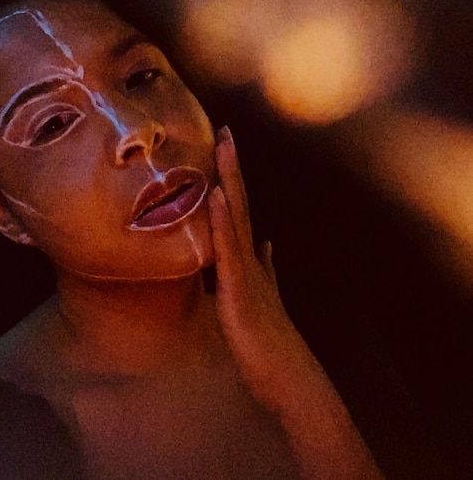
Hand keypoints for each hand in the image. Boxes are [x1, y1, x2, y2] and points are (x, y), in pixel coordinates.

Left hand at [208, 125, 382, 478]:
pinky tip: (218, 196)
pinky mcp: (240, 290)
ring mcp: (246, 271)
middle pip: (239, 203)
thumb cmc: (268, 341)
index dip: (230, 179)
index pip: (237, 211)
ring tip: (223, 145)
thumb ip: (263, 268)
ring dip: (230, 180)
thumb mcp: (260, 295)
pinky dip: (223, 221)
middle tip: (225, 130)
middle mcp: (248, 258)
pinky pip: (229, 250)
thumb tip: (266, 244)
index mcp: (247, 260)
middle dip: (231, 166)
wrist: (286, 376)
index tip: (222, 149)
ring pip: (236, 218)